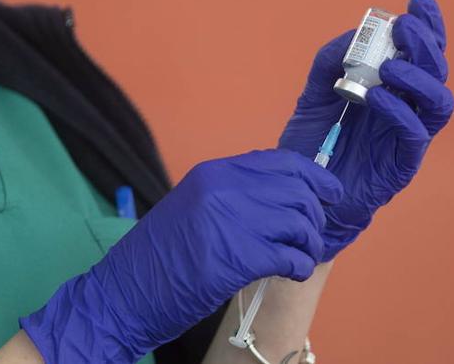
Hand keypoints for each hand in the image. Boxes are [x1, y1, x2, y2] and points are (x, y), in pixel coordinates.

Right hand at [19, 148, 343, 363]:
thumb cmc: (157, 258)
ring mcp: (231, 221)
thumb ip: (233, 195)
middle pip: (298, 190)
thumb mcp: (193, 207)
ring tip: (302, 257)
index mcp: (214, 173)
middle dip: (316, 215)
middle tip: (313, 236)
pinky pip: (290, 256)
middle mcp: (224, 189)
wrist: (122, 292)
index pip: (282, 161)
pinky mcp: (236, 258)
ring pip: (300, 222)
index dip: (315, 177)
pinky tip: (292, 273)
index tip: (330, 193)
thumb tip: (284, 197)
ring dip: (310, 244)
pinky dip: (300, 266)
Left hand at [277, 0, 453, 261]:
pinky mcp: (402, 164)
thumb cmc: (314, 143)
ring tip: (389, 67)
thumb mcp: (315, 93)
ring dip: (419, 77)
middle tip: (404, 27)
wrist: (300, 192)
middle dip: (426, 44)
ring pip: (439, 103)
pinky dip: (399, 111)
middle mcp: (408, 109)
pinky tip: (376, 98)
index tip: (419, 3)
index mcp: (394, 88)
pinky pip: (416, 134)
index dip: (430, 27)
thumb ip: (331, 62)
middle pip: (437, 72)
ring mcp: (408, 137)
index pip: (423, 54)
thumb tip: (355, 35)